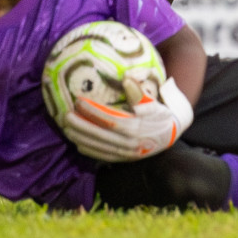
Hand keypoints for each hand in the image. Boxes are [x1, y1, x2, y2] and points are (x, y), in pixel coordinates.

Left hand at [62, 76, 194, 162]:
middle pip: (101, 135)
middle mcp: (130, 143)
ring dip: (81, 138)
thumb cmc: (161, 114)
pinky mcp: (125, 159)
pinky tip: (78, 143)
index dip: (93, 111)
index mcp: (137, 127)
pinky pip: (104, 156)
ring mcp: (127, 153)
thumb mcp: (154, 102)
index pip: (110, 119)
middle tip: (65, 116)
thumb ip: (139, 93)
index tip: (78, 101)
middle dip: (81, 126)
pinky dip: (90, 150)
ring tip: (66, 129)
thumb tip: (126, 78)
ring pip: (100, 147)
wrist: (172, 135)